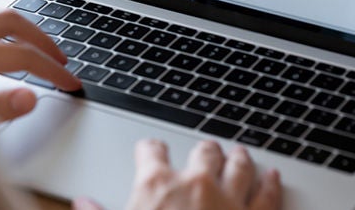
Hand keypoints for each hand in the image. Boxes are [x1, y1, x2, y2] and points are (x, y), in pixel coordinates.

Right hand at [73, 140, 280, 209]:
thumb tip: (82, 203)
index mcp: (155, 185)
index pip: (151, 151)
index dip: (149, 150)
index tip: (150, 151)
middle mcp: (195, 183)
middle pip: (203, 152)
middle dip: (203, 151)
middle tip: (204, 151)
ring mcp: (229, 199)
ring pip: (238, 166)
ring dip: (238, 158)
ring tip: (239, 154)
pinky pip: (267, 194)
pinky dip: (270, 183)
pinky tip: (272, 177)